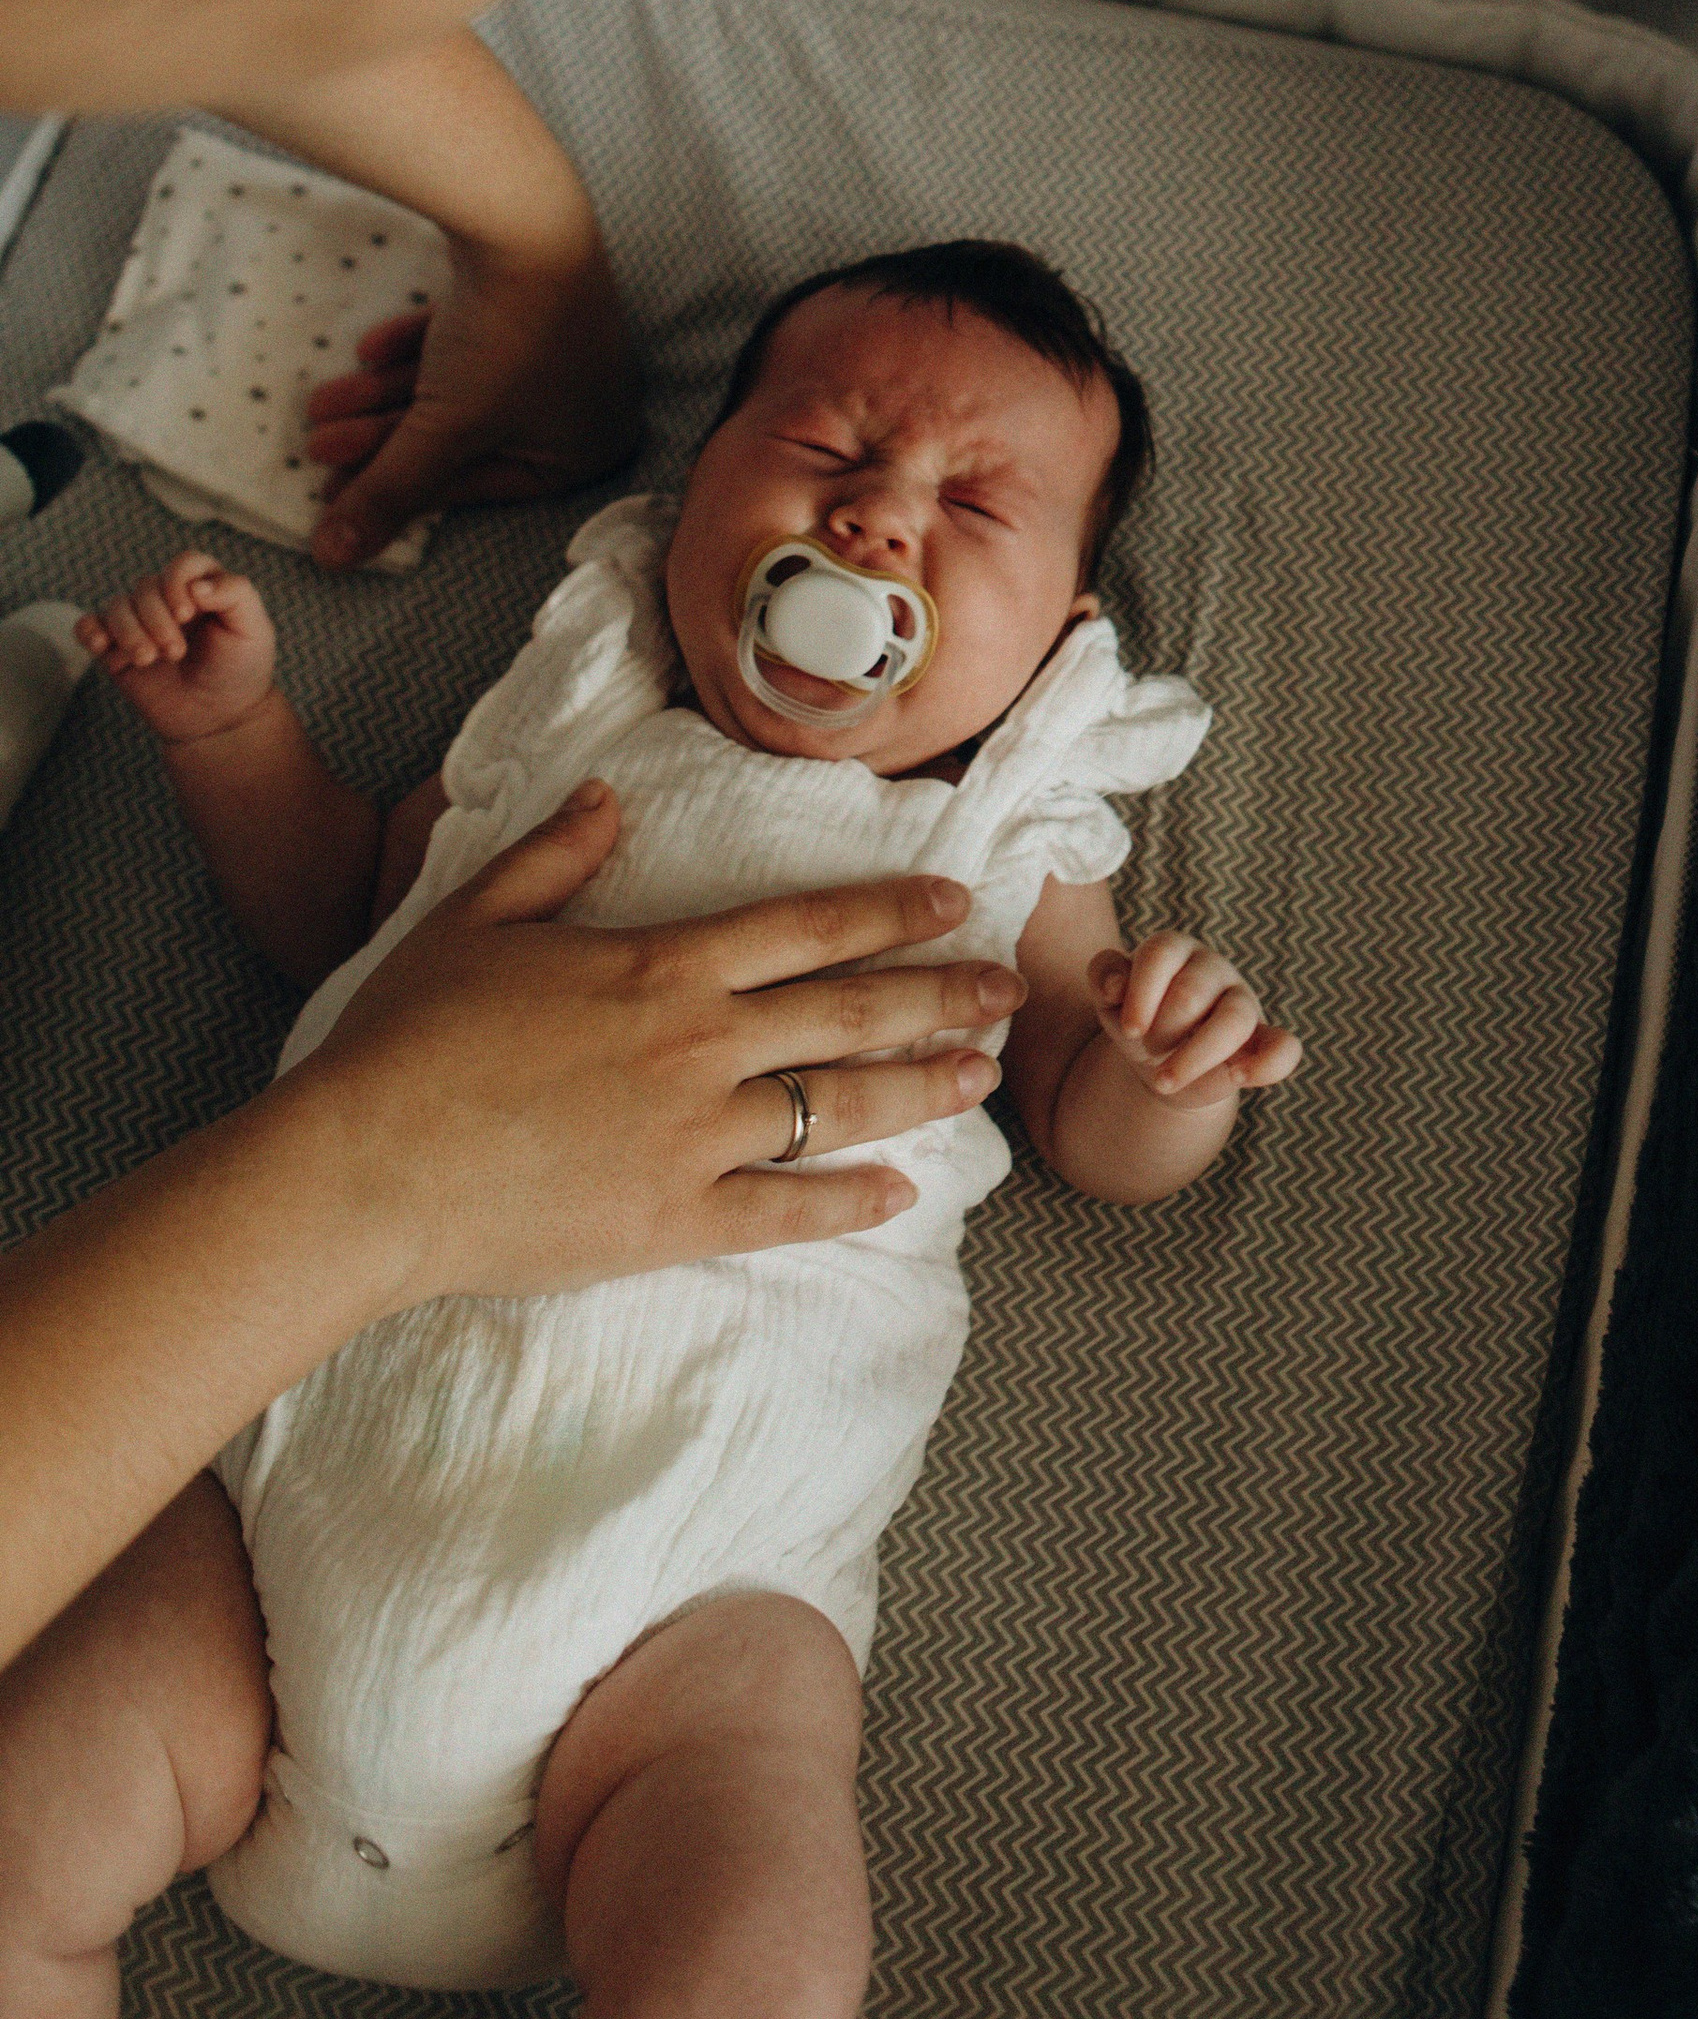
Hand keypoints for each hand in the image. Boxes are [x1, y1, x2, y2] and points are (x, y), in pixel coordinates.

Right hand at [76, 554, 276, 749]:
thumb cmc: (241, 669)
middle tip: (177, 653)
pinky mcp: (117, 650)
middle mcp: (169, 600)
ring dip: (129, 632)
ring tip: (149, 660)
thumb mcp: (253, 628)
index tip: (187, 615)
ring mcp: (140, 624)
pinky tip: (104, 648)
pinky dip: (90, 632)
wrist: (220, 718)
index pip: (182, 564)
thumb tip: (195, 584)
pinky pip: (88, 627)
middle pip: (146, 587)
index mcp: (203, 587)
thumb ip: (234, 593)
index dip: (177, 583)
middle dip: (157, 620)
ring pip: (117, 606)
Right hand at [290, 780, 1031, 1296]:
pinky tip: (902, 1196)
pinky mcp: (673, 1221)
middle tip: (1010, 989)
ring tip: (981, 1079)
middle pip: (852, 1013)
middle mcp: (699, 1045)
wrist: (366, 1168)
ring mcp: (693, 1137)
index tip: (956, 904)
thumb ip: (554, 856)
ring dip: (921, 1090)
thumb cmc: (407, 1039)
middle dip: (942, 997)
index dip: (892, 912)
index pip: (809, 927)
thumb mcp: (474, 918)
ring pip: (839, 1107)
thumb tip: (609, 797)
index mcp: (663, 965)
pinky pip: (786, 1210)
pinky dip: (850, 1202)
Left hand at [302, 240, 641, 568]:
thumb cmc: (506, 341)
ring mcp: (562, 345)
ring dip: (388, 397)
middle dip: (384, 439)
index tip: (337, 491)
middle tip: (320, 443)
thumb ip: (388, 493)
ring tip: (324, 400)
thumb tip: (336, 558)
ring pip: (460, 387)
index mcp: (588, 447)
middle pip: (463, 435)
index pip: (481, 485)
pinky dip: (418, 350)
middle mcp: (585, 401)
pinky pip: (470, 342)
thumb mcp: (440, 430)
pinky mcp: (534, 297)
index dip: (402, 490)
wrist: (524, 220)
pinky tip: (368, 351)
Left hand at [1086, 930, 1301, 1110]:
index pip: (1161, 953)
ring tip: (1164, 1082)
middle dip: (1163, 1030)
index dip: (1142, 992)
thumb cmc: (1138, 1022)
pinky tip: (1237, 1078)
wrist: (1160, 1065)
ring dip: (1195, 1057)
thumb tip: (1114, 984)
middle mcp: (1212, 969)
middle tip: (1149, 1048)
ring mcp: (1242, 1002)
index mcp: (1174, 949)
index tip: (1129, 1029)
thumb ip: (1104, 976)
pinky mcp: (1262, 1039)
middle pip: (1192, 992)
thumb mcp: (1111, 1001)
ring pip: (1234, 1020)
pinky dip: (1268, 1064)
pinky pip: (1284, 1047)